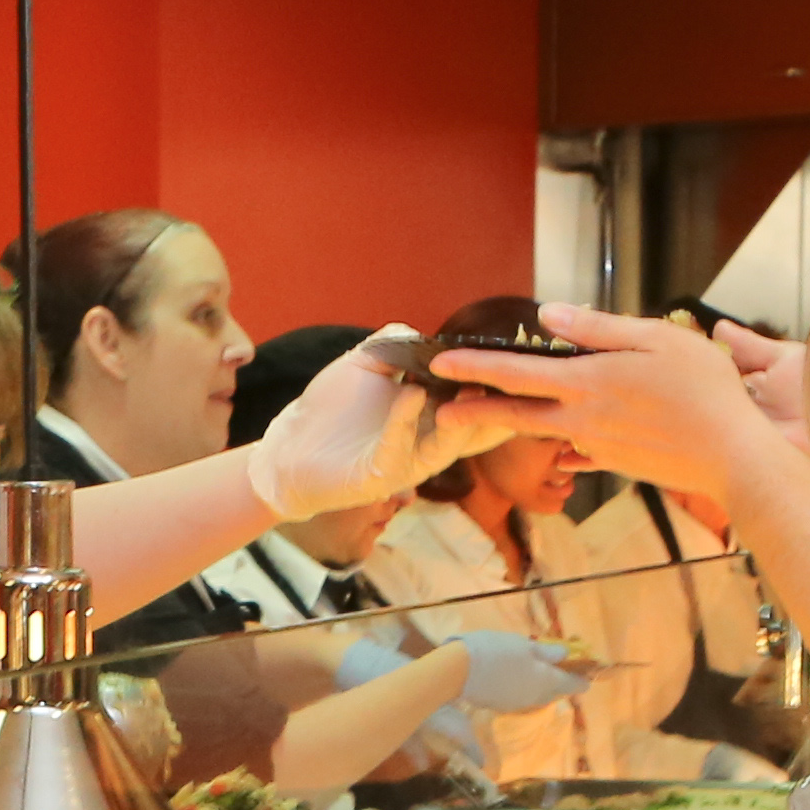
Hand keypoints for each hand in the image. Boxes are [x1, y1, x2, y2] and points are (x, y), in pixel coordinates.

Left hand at [248, 330, 547, 521]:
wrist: (291, 449)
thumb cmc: (332, 410)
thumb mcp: (366, 366)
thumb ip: (394, 344)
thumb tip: (423, 334)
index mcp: (434, 415)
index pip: (477, 400)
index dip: (499, 383)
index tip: (517, 356)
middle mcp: (430, 441)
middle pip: (478, 424)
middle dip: (497, 402)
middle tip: (512, 374)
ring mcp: (409, 461)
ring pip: (449, 441)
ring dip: (464, 414)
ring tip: (472, 386)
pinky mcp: (382, 475)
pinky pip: (399, 447)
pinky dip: (406, 419)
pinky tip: (411, 393)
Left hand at [430, 310, 789, 514]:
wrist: (731, 457)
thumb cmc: (704, 389)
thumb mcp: (656, 339)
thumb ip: (599, 329)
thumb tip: (551, 318)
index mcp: (588, 382)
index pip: (516, 373)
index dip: (475, 368)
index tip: (442, 364)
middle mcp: (582, 419)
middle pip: (515, 413)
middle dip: (474, 410)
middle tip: (442, 412)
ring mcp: (597, 446)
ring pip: (544, 432)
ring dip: (512, 424)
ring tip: (488, 419)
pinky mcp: (615, 464)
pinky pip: (579, 454)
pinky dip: (565, 447)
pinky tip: (563, 448)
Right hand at [455, 633, 590, 711]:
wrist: (457, 671)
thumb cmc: (494, 651)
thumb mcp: (522, 645)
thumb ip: (545, 652)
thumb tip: (564, 656)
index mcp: (546, 681)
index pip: (573, 685)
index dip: (581, 679)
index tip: (587, 675)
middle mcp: (537, 697)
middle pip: (556, 693)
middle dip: (562, 683)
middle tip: (565, 672)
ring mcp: (519, 704)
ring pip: (539, 697)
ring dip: (544, 687)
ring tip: (542, 674)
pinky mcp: (502, 706)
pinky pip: (523, 699)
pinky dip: (527, 690)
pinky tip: (520, 679)